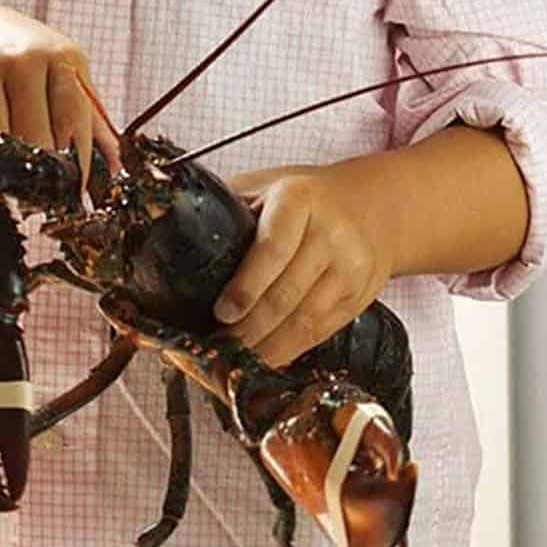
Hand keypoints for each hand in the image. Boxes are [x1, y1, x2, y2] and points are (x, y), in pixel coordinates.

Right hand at [0, 0, 119, 179]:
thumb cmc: (19, 63)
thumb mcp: (59, 78)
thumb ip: (87, 122)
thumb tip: (117, 171)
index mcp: (63, 60)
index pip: (74, 124)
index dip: (73, 166)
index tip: (69, 195)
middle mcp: (24, 57)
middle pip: (34, 136)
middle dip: (34, 170)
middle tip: (30, 188)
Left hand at [212, 163, 392, 368]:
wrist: (372, 206)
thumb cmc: (305, 198)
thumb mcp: (266, 185)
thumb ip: (229, 207)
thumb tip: (174, 237)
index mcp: (299, 199)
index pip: (272, 248)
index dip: (246, 286)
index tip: (221, 313)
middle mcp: (331, 232)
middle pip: (286, 293)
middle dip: (248, 329)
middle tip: (217, 348)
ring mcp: (351, 266)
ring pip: (305, 320)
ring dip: (267, 347)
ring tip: (236, 361)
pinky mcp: (360, 294)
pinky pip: (322, 331)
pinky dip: (291, 350)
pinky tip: (268, 358)